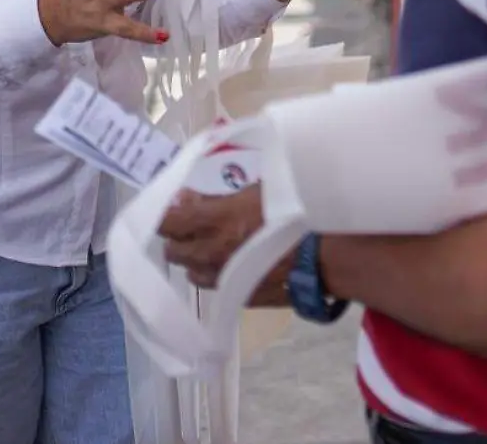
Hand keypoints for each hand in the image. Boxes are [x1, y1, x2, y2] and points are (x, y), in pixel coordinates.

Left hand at [160, 185, 293, 302]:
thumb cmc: (292, 210)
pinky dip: (216, 275)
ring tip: (211, 247)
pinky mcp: (238, 296)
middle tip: (192, 226)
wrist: (324, 253)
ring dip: (195, 259)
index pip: (167, 222)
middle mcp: (210, 254)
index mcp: (213, 223)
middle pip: (174, 251)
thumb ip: (214, 198)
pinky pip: (215, 287)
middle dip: (178, 238)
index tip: (170, 208)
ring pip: (192, 272)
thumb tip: (183, 197)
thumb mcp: (254, 191)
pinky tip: (230, 266)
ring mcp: (223, 279)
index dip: (163, 216)